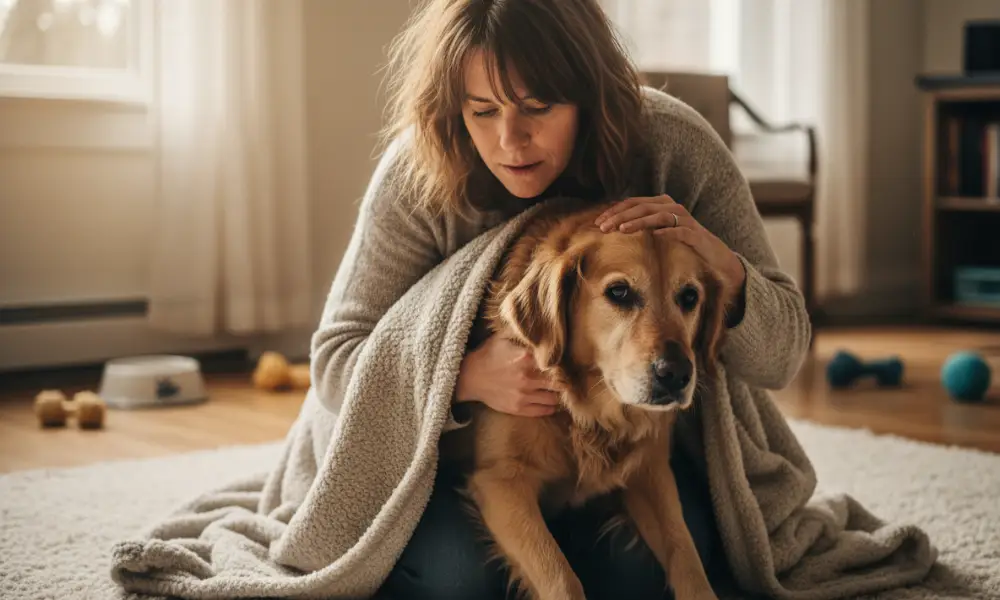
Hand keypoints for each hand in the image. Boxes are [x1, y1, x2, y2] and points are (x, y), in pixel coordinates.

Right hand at [455, 334, 560, 416]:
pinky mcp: (518, 408)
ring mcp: (523, 395)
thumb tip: (539, 324)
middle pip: (559, 382)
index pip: (556, 362)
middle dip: (564, 380)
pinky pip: (544, 411)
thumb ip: (521, 332)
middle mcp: (527, 377)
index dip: (563, 363)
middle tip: (566, 378)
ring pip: (554, 398)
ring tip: (558, 390)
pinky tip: (550, 401)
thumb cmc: (487, 355)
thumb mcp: (502, 337)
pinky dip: (551, 407)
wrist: (469, 377)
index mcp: (526, 358)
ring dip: (558, 394)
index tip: (566, 363)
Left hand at [595, 195, 746, 290]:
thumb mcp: (658, 231)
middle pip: (643, 207)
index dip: (615, 211)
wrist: (714, 255)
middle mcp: (673, 207)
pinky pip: (680, 231)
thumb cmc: (681, 242)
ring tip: (623, 230)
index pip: (633, 203)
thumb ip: (641, 225)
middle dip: (621, 216)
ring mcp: (685, 220)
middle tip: (604, 227)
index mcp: (662, 204)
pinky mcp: (696, 234)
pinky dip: (667, 232)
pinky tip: (655, 236)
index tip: (598, 222)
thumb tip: (613, 226)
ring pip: (659, 215)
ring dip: (639, 222)